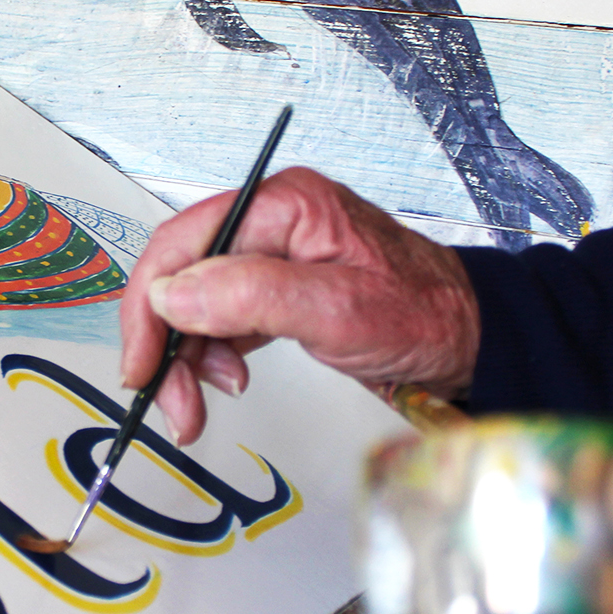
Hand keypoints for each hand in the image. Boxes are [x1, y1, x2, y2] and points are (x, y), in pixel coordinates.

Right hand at [119, 167, 478, 444]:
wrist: (471, 341)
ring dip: (185, 359)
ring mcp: (274, 256)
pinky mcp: (278, 289)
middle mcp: (272, 222)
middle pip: (182, 276)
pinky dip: (211, 356)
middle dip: (165, 343)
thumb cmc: (424, 315)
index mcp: (283, 204)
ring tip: (196, 409)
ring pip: (195, 304)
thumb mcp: (338, 309)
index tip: (141, 362)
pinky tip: (226, 382)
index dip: (149, 304)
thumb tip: (172, 294)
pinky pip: (221, 319)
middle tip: (167, 402)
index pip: (183, 242)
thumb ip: (251, 296)